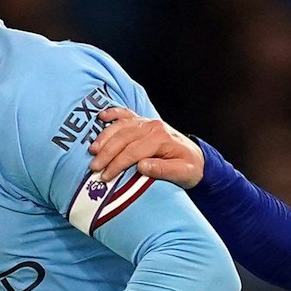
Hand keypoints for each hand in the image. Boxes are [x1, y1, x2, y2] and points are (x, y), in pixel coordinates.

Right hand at [88, 106, 205, 188]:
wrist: (198, 158)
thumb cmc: (190, 168)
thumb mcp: (183, 173)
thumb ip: (163, 171)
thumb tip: (142, 167)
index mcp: (161, 138)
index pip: (134, 151)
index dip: (117, 164)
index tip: (105, 176)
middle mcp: (153, 126)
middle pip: (124, 138)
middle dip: (106, 153)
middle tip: (94, 167)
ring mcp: (147, 122)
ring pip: (121, 126)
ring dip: (104, 138)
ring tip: (92, 151)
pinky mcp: (144, 122)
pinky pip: (126, 114)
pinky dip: (113, 114)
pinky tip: (101, 117)